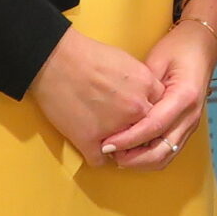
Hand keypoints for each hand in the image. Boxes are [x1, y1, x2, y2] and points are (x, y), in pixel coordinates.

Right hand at [30, 26, 158, 165]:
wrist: (55, 60)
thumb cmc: (87, 55)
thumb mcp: (126, 61)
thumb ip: (140, 81)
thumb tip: (141, 95)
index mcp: (146, 86)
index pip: (161, 108)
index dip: (149, 111)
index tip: (139, 114)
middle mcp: (136, 108)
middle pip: (148, 130)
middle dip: (138, 130)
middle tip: (126, 129)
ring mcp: (115, 127)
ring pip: (126, 148)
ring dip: (119, 145)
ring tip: (109, 139)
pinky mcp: (89, 140)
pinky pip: (100, 160)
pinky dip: (96, 155)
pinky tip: (92, 147)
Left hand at [101, 17, 216, 169]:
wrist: (202, 45)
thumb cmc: (179, 48)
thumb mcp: (156, 61)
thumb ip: (141, 88)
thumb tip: (119, 113)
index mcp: (184, 96)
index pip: (153, 127)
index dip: (128, 139)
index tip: (106, 144)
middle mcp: (191, 115)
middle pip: (161, 151)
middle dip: (133, 158)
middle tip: (108, 153)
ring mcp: (191, 124)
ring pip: (166, 157)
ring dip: (141, 161)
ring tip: (118, 154)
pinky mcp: (187, 127)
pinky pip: (169, 151)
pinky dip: (149, 157)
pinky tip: (132, 150)